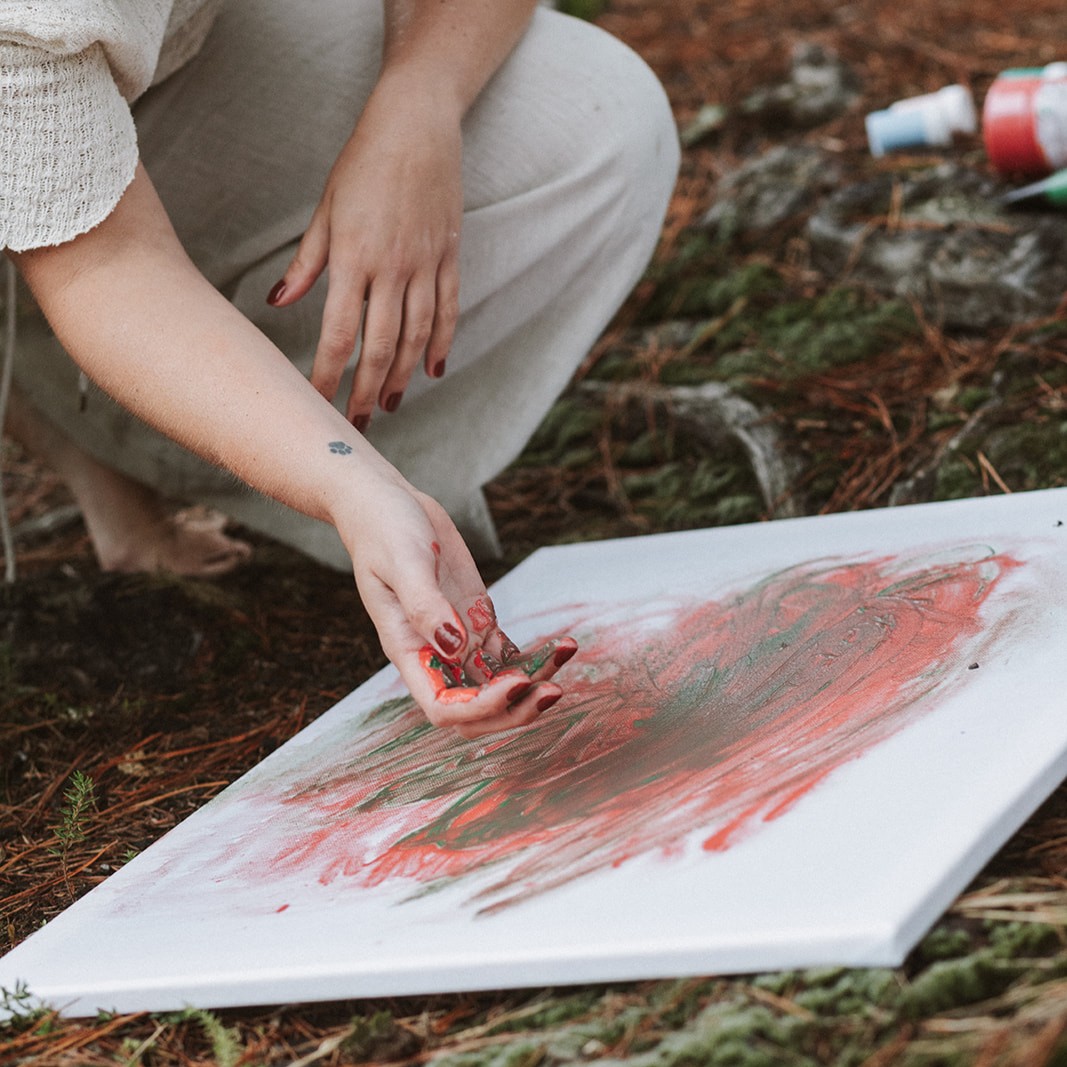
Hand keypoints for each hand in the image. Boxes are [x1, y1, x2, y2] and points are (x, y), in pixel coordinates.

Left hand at [268, 86, 461, 430]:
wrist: (417, 125)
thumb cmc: (362, 164)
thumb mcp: (325, 210)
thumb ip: (306, 262)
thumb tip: (276, 300)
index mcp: (353, 257)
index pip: (339, 332)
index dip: (328, 373)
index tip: (317, 402)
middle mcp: (393, 268)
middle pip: (381, 346)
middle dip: (367, 390)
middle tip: (357, 423)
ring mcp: (426, 265)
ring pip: (417, 336)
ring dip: (403, 377)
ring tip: (391, 404)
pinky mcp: (450, 258)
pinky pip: (448, 311)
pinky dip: (442, 344)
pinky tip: (433, 370)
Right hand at [341, 474, 576, 737]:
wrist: (386, 504)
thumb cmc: (384, 531)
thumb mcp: (403, 562)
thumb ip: (425, 606)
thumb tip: (453, 647)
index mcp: (408, 650)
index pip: (443, 707)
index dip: (481, 708)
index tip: (515, 684)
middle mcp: (434, 653)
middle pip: (476, 709)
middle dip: (515, 709)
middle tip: (552, 690)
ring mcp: (458, 638)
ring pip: (498, 683)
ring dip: (533, 682)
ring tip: (566, 652)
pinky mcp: (476, 619)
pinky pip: (507, 653)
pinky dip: (535, 657)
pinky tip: (562, 645)